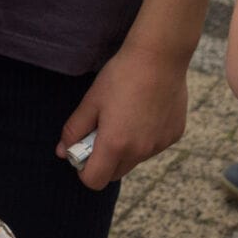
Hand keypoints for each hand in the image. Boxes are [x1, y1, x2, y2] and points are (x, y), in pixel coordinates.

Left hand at [56, 42, 188, 189]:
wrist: (160, 57)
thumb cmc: (121, 77)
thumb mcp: (90, 101)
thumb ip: (74, 130)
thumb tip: (62, 152)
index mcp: (115, 145)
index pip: (95, 181)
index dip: (84, 171)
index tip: (82, 152)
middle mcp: (140, 151)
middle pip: (115, 173)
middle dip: (103, 161)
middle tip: (100, 132)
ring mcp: (160, 145)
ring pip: (135, 160)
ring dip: (125, 149)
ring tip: (123, 116)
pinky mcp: (174, 135)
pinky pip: (153, 147)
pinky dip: (144, 138)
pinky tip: (143, 112)